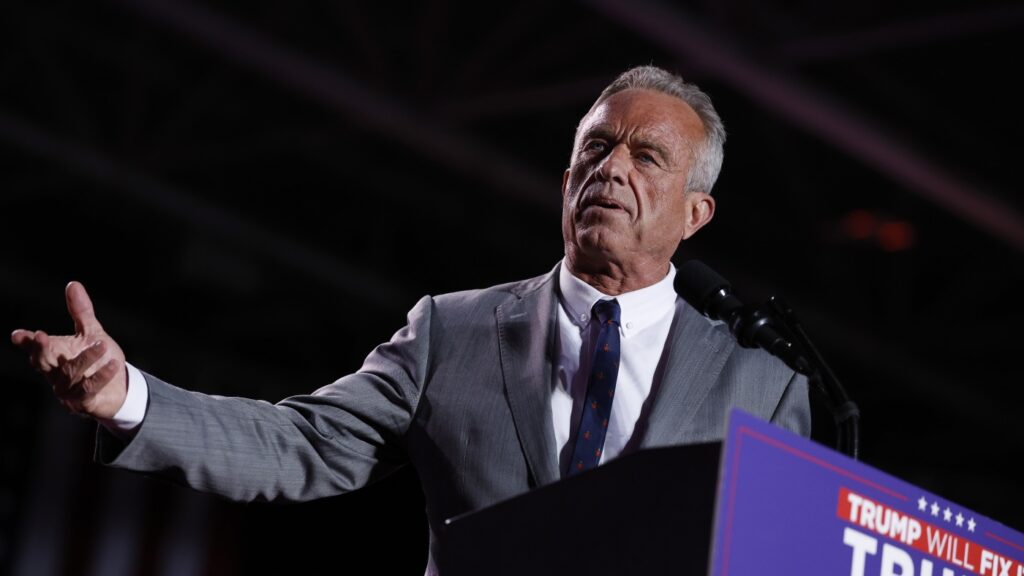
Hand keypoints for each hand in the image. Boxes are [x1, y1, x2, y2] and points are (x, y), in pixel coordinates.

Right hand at [11, 282, 127, 419]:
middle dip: (40, 350)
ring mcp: (67, 389)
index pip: (35, 348)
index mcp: (54, 355)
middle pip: (41, 362)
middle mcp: (55, 373)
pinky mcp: (83, 402)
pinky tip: (113, 364)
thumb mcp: (91, 332)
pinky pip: (89, 388)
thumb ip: (81, 312)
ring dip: (85, 358)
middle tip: (40, 336)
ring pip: (70, 373)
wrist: (120, 387)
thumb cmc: (99, 359)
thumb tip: (73, 284)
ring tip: (102, 345)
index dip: (27, 342)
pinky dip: (101, 376)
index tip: (19, 335)